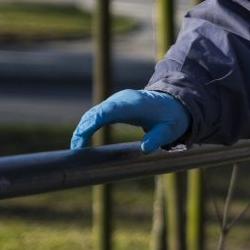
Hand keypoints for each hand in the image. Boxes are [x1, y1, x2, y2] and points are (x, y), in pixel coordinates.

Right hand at [70, 90, 188, 153]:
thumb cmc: (172, 117)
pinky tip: (81, 139)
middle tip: (75, 148)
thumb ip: (158, 138)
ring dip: (83, 127)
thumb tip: (145, 149)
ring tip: (76, 147)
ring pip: (94, 113)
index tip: (82, 136)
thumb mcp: (170, 130)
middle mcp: (122, 100)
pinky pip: (97, 114)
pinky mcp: (114, 106)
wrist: (174, 102)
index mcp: (134, 104)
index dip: (93, 122)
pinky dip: (88, 125)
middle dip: (83, 128)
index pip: (108, 111)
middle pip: (96, 112)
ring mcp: (117, 101)